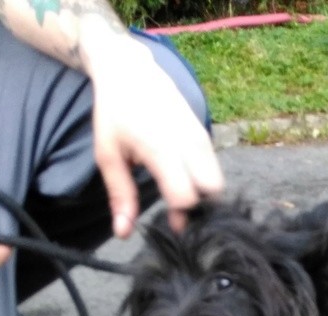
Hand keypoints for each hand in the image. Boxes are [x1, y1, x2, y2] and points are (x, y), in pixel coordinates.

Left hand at [86, 36, 224, 237]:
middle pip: (212, 191)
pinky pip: (215, 167)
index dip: (180, 215)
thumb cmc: (114, 115)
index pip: (187, 196)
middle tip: (181, 211)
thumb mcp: (108, 156)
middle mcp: (186, 143)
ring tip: (183, 198)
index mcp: (160, 149)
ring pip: (218, 181)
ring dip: (205, 195)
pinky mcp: (205, 134)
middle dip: (201, 207)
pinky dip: (206, 181)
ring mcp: (200, 136)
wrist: (129, 70)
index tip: (170, 222)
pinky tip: (188, 182)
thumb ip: (120, 195)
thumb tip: (123, 234)